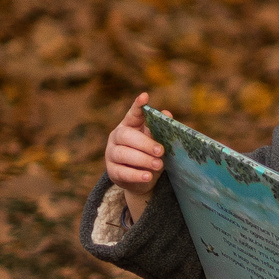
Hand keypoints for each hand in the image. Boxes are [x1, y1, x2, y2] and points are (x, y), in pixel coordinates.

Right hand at [106, 93, 165, 222]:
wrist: (142, 181)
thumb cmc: (150, 156)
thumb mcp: (157, 142)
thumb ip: (160, 130)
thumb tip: (167, 114)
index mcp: (129, 125)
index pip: (133, 114)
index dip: (138, 106)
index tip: (145, 97)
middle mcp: (116, 137)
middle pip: (126, 136)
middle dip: (144, 143)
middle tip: (161, 150)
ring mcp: (111, 154)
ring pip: (123, 154)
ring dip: (142, 159)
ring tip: (158, 164)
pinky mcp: (112, 172)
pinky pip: (122, 172)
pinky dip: (136, 175)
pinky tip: (147, 176)